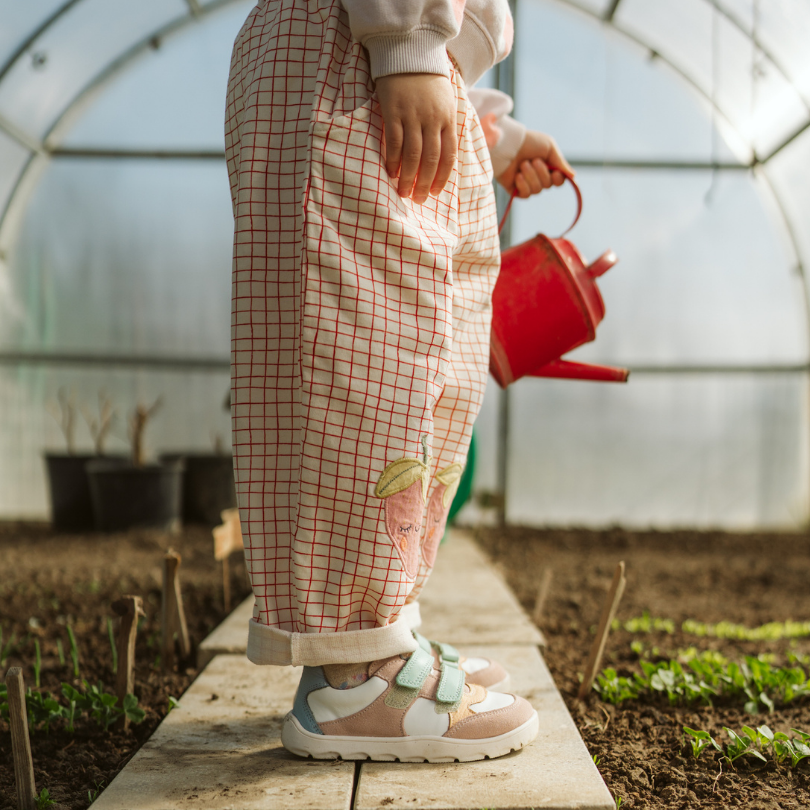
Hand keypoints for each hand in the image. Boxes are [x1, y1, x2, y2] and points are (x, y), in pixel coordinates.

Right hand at [375, 73, 456, 203]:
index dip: (442, 177)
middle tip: (419, 200)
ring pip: (413, 155)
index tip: (436, 193)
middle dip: (425, 183)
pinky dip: (393, 160)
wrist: (410, 53)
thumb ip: (447, 127)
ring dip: (408, 177)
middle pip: (431, 159)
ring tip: (403, 192)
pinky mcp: (393, 112)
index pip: (448, 155)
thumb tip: (447, 157)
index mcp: (447, 119)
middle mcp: (432, 120)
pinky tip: (391, 172)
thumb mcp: (447, 103)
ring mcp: (412, 116)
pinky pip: (394, 142)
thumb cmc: (429, 83)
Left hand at [497, 130, 573, 198]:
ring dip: (531, 176)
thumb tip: (573, 177)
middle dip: (541, 173)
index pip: (559, 181)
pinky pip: (526, 195)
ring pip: (537, 190)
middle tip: (533, 160)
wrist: (507, 144)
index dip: (558, 179)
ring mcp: (526, 184)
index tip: (555, 173)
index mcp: (548, 166)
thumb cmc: (528, 142)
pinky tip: (517, 176)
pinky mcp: (515, 190)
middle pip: (548, 185)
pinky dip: (523, 185)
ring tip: (522, 164)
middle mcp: (538, 177)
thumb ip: (560, 163)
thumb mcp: (549, 147)